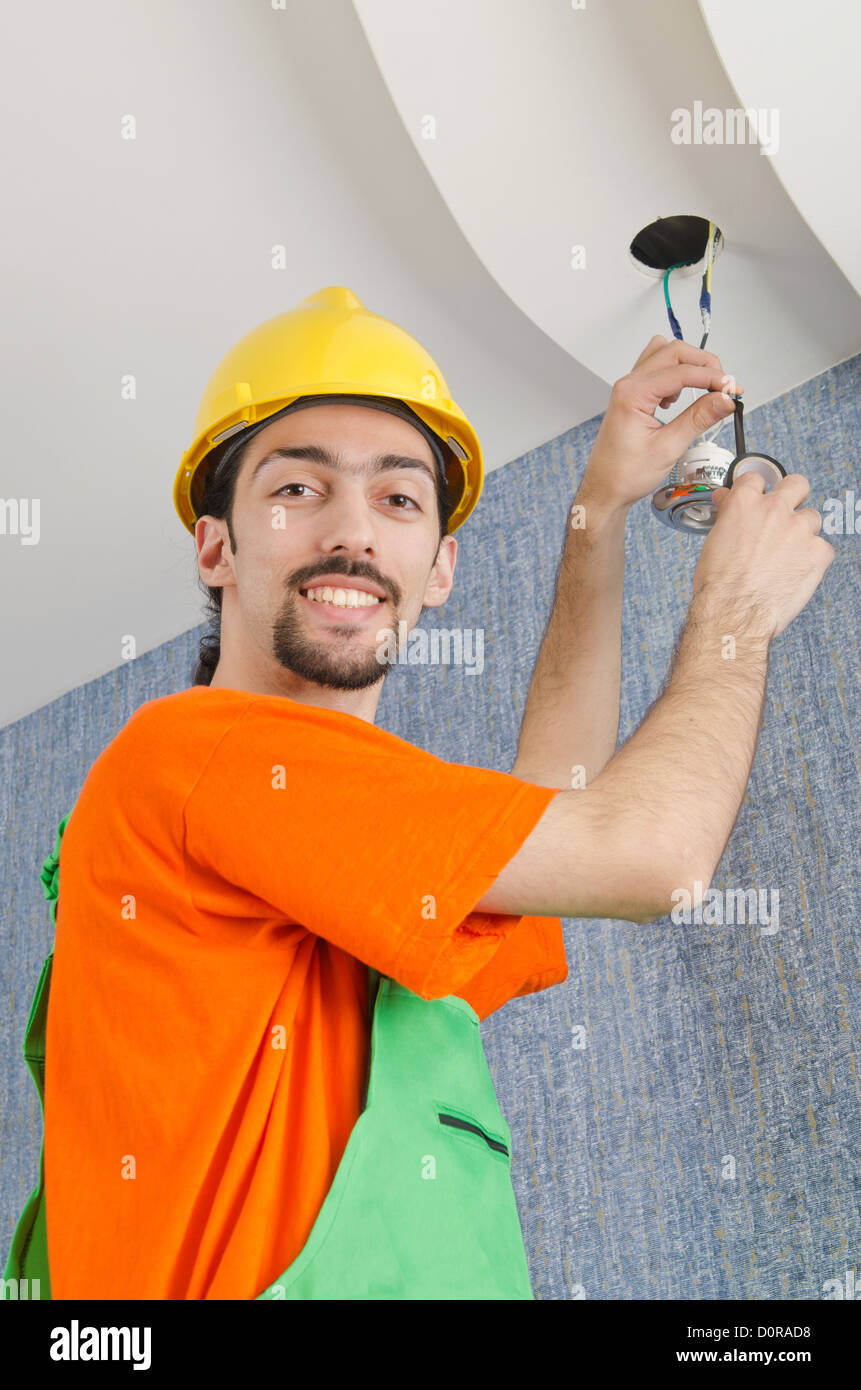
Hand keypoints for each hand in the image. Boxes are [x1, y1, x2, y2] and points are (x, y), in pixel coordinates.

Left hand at [579, 336, 741, 512]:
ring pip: (664, 356)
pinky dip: (675, 376)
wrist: (606, 488)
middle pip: (673, 352)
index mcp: (632, 394)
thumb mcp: (668, 448)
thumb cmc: (625, 474)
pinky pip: (656, 370)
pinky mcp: (633, 395)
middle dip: (703, 364)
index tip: (732, 389)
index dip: (712, 377)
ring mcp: (629, 388)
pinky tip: (679, 399)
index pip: (681, 371)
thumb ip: (698, 419)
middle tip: (723, 385)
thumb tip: (724, 400)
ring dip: (688, 366)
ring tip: (703, 389)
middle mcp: (628, 385)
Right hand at [693, 472, 834, 640]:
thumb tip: (727, 501)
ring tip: (788, 553)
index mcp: (745, 504)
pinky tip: (795, 571)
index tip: (758, 497)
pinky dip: (812, 558)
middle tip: (787, 511)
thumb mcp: (714, 541)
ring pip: (812, 518)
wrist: (735, 612)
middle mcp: (775, 510)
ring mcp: (799, 529)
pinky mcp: (818, 552)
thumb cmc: (720, 584)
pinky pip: (822, 548)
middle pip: (796, 484)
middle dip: (793, 495)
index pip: (756, 478)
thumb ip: (728, 516)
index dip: (758, 489)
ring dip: (803, 532)